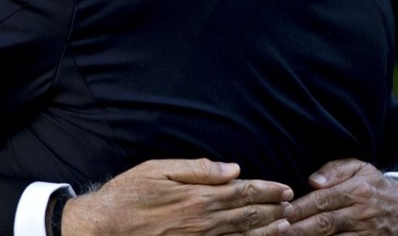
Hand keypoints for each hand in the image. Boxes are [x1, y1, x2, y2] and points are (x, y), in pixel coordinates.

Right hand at [62, 158, 293, 235]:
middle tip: (292, 204)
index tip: (284, 188)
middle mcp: (204, 221)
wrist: (105, 227)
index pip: (242, 191)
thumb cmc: (128, 194)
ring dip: (267, 231)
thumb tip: (232, 168)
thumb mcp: (158, 169)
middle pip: (247, 215)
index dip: (266, 189)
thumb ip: (197, 169)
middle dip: (272, 209)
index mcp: (199, 196)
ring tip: (286, 226)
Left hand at [282, 159, 397, 235]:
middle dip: (299, 229)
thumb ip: (335, 170)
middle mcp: (362, 214)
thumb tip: (313, 181)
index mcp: (356, 191)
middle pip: (324, 224)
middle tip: (277, 230)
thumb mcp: (359, 168)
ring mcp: (368, 234)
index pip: (321, 201)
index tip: (280, 212)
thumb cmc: (375, 186)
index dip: (299, 208)